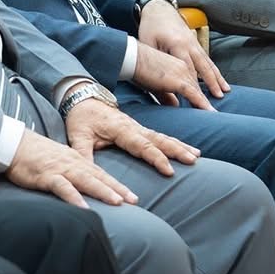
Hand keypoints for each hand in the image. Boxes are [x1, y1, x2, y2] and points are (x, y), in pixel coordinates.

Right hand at [6, 130, 136, 208]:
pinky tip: (84, 208)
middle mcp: (72, 164)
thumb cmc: (34, 155)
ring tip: (118, 202)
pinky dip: (74, 197)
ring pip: (86, 180)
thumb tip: (84, 187)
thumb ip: (72, 173)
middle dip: (118, 189)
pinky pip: (62, 187)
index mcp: (76, 161)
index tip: (133, 197)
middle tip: (135, 201)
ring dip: (102, 191)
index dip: (118, 185)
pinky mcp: (46, 175)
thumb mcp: (58, 161)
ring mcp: (60, 169)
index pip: (101, 174)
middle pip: (99, 177)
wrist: (12, 144)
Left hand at [64, 99, 198, 176]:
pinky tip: (187, 149)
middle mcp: (133, 126)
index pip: (142, 145)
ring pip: (162, 136)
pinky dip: (174, 142)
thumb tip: (86, 175)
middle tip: (194, 160)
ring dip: (180, 146)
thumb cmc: (80, 118)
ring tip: (197, 156)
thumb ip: (83, 155)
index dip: (156, 158)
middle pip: (159, 139)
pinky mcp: (139, 129)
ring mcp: (138, 126)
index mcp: (120, 128)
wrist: (82, 98)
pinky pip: (159, 136)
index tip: (169, 170)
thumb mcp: (77, 136)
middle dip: (177, 150)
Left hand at [135, 0, 228, 101]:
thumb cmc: (150, 28)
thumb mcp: (148, 44)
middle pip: (203, 67)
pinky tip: (220, 79)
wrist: (158, 9)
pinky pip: (207, 58)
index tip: (198, 99)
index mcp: (177, 45)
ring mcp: (194, 43)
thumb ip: (156, 61)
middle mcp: (189, 44)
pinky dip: (214, 70)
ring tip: (226, 90)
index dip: (194, 85)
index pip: (188, 69)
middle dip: (212, 83)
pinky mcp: (195, 43)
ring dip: (217, 77)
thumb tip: (159, 80)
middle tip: (219, 97)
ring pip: (208, 62)